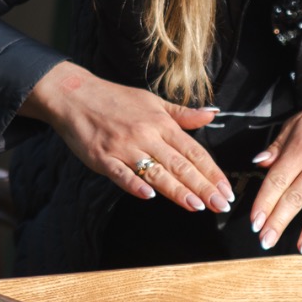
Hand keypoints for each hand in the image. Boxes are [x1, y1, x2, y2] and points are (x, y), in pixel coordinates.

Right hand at [21, 61, 234, 212]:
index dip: (212, 172)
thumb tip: (211, 113)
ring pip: (156, 172)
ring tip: (197, 206)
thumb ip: (182, 114)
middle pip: (180, 165)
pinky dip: (134, 185)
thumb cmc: (116, 99)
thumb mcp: (153, 101)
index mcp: (162, 123)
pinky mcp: (102, 157)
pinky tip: (150, 197)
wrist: (75, 95)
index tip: (226, 189)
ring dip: (178, 191)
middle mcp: (147, 135)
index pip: (194, 152)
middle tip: (221, 205)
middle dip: (204, 187)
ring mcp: (124, 147)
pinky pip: (121, 174)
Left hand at [250, 89, 301, 252]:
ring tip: (301, 249)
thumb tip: (258, 163)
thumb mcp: (296, 123)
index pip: (278, 180)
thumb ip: (276, 147)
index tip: (255, 221)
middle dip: (279, 222)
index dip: (264, 203)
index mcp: (301, 149)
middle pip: (296, 198)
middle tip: (266, 241)